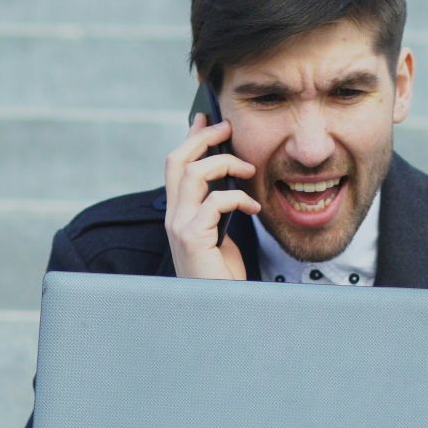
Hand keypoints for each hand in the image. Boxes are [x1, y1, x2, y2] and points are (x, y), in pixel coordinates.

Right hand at [164, 113, 259, 279]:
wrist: (220, 308)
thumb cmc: (222, 276)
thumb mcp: (220, 234)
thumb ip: (218, 210)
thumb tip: (231, 184)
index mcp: (179, 213)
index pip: (177, 166)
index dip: (190, 139)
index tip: (205, 119)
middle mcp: (173, 217)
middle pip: (177, 161)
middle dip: (202, 138)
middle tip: (227, 127)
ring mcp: (179, 227)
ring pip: (192, 174)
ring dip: (224, 163)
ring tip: (249, 170)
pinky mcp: (192, 238)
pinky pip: (214, 201)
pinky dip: (238, 197)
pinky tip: (254, 206)